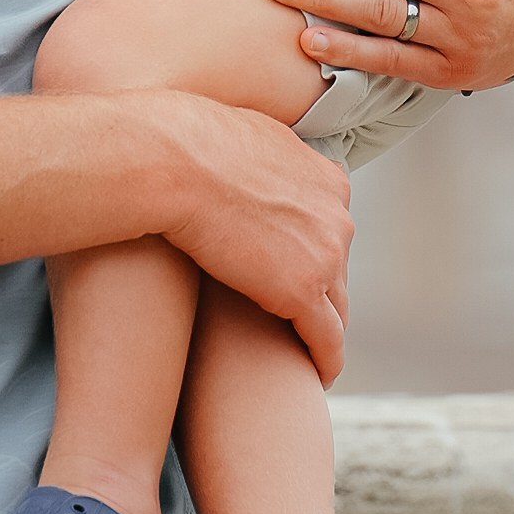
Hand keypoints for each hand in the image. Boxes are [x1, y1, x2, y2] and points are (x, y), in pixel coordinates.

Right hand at [153, 93, 353, 382]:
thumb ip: (265, 159)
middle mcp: (337, 215)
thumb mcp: (248, 137)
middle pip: (339, 267)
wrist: (174, 163)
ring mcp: (325, 254)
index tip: (298, 268)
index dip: (314, 250)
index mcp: (327, 178)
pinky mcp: (302, 292)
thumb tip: (248, 159)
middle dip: (323, 291)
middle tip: (304, 317)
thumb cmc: (190, 145)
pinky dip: (326, 358)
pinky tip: (320, 375)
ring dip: (326, 329)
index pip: (331, 226)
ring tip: (314, 351)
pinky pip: (326, 338)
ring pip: (337, 306)